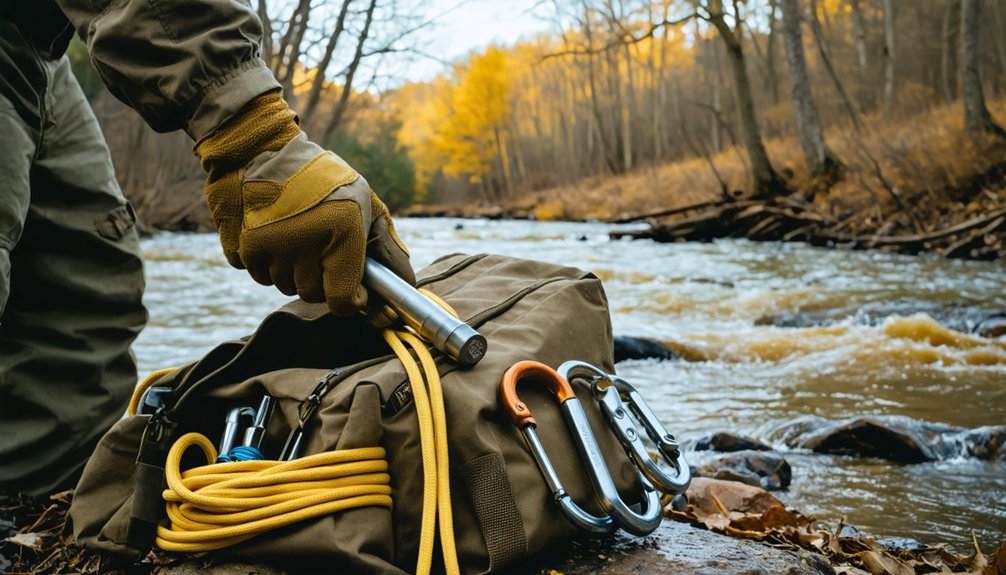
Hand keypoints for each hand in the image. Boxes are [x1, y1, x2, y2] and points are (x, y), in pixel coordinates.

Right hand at [196, 91, 414, 315]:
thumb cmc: (322, 178)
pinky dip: (268, 265)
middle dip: (322, 281)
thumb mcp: (363, 200)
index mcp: (341, 229)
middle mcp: (304, 241)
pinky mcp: (244, 245)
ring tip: (298, 240)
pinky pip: (259, 276)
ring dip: (294, 272)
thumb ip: (384, 241)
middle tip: (323, 254)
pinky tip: (275, 238)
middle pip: (312, 294)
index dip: (351, 302)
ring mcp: (270, 245)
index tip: (355, 294)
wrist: (263, 148)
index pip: (341, 299)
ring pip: (285, 286)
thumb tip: (404, 282)